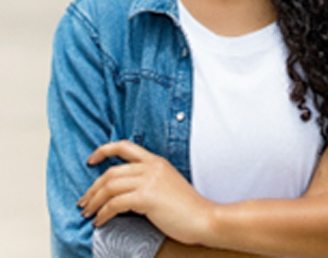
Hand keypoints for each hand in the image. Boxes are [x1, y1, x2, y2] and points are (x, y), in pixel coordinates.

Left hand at [78, 140, 213, 244]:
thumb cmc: (187, 207)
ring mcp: (149, 180)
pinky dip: (102, 213)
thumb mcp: (167, 184)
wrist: (203, 217)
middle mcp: (151, 166)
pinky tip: (99, 222)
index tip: (91, 160)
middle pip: (111, 171)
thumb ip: (149, 180)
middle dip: (92, 188)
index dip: (104, 150)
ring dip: (94, 201)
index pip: (125, 146)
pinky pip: (115, 204)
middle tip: (83, 202)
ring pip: (110, 186)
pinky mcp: (147, 197)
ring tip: (87, 213)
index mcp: (156, 161)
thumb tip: (123, 191)